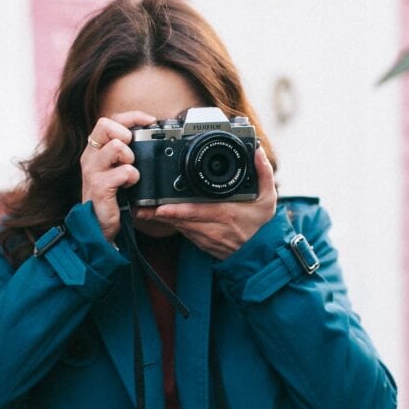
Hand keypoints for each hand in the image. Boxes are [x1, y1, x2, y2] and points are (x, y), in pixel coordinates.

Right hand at [81, 111, 156, 241]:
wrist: (99, 226)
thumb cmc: (112, 197)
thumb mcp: (117, 170)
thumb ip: (127, 153)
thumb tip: (150, 137)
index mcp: (95, 149)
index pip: (110, 119)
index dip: (132, 116)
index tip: (150, 121)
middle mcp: (90, 156)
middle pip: (105, 124)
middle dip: (126, 134)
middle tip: (132, 152)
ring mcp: (92, 171)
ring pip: (116, 146)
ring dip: (131, 158)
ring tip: (131, 172)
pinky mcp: (99, 186)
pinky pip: (123, 171)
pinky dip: (132, 176)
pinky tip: (130, 185)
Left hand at [136, 148, 277, 259]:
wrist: (260, 256)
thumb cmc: (262, 227)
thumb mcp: (268, 200)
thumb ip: (263, 174)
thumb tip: (256, 153)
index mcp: (227, 215)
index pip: (199, 212)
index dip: (178, 210)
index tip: (162, 207)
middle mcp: (213, 229)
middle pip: (181, 220)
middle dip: (160, 214)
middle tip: (141, 207)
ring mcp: (205, 238)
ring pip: (179, 227)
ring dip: (161, 219)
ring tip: (142, 210)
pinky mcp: (201, 243)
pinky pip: (183, 232)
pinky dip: (171, 224)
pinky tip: (158, 216)